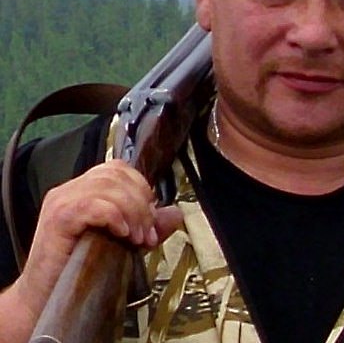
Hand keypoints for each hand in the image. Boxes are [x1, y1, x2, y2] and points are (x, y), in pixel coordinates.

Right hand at [9, 159, 182, 328]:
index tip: (151, 218)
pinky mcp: (58, 218)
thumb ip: (149, 226)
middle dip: (141, 202)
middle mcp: (70, 190)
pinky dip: (114, 217)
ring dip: (132, 212)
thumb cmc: (79, 272)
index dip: (141, 188)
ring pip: (108, 186)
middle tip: (146, 233)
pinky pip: (93, 204)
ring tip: (136, 239)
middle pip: (116, 174)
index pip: (119, 169)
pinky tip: (121, 235)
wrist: (44, 299)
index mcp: (84, 190)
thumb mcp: (124, 244)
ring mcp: (61, 202)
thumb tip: (175, 214)